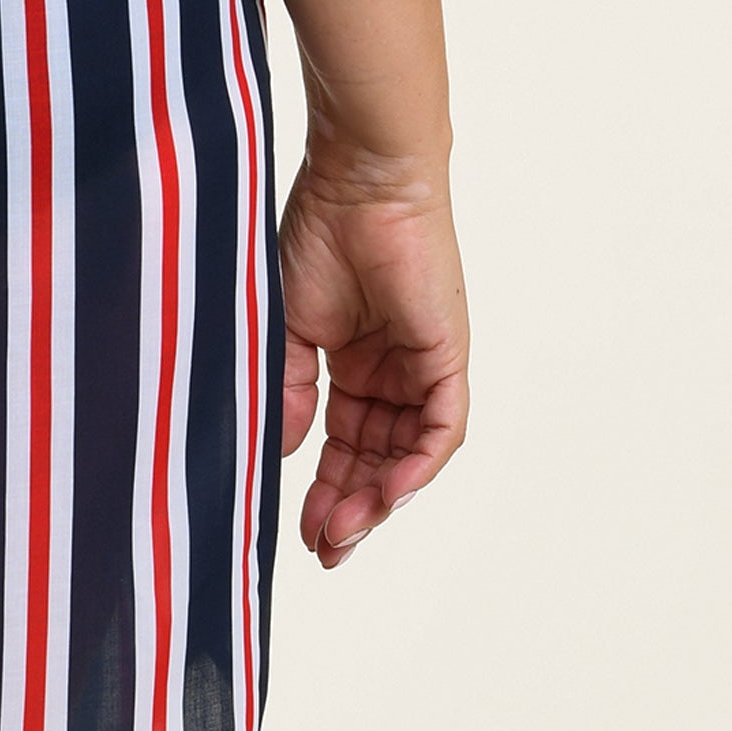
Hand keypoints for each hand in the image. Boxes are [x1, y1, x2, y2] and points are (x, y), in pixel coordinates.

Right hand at [278, 158, 468, 567]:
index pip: (345, 443)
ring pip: (411, 452)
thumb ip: (291, 391)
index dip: (325, 488)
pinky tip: (389, 494)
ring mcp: (422, 366)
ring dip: (380, 495)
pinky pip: (443, 427)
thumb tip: (284, 452)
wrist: (357, 183)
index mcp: (353, 363)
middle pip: (378, 457)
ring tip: (344, 530)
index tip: (302, 530)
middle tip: (325, 547)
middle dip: (352, 507)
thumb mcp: (288, 329)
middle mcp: (392, 372)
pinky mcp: (447, 356)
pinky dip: (419, 464)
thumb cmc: (318, 236)